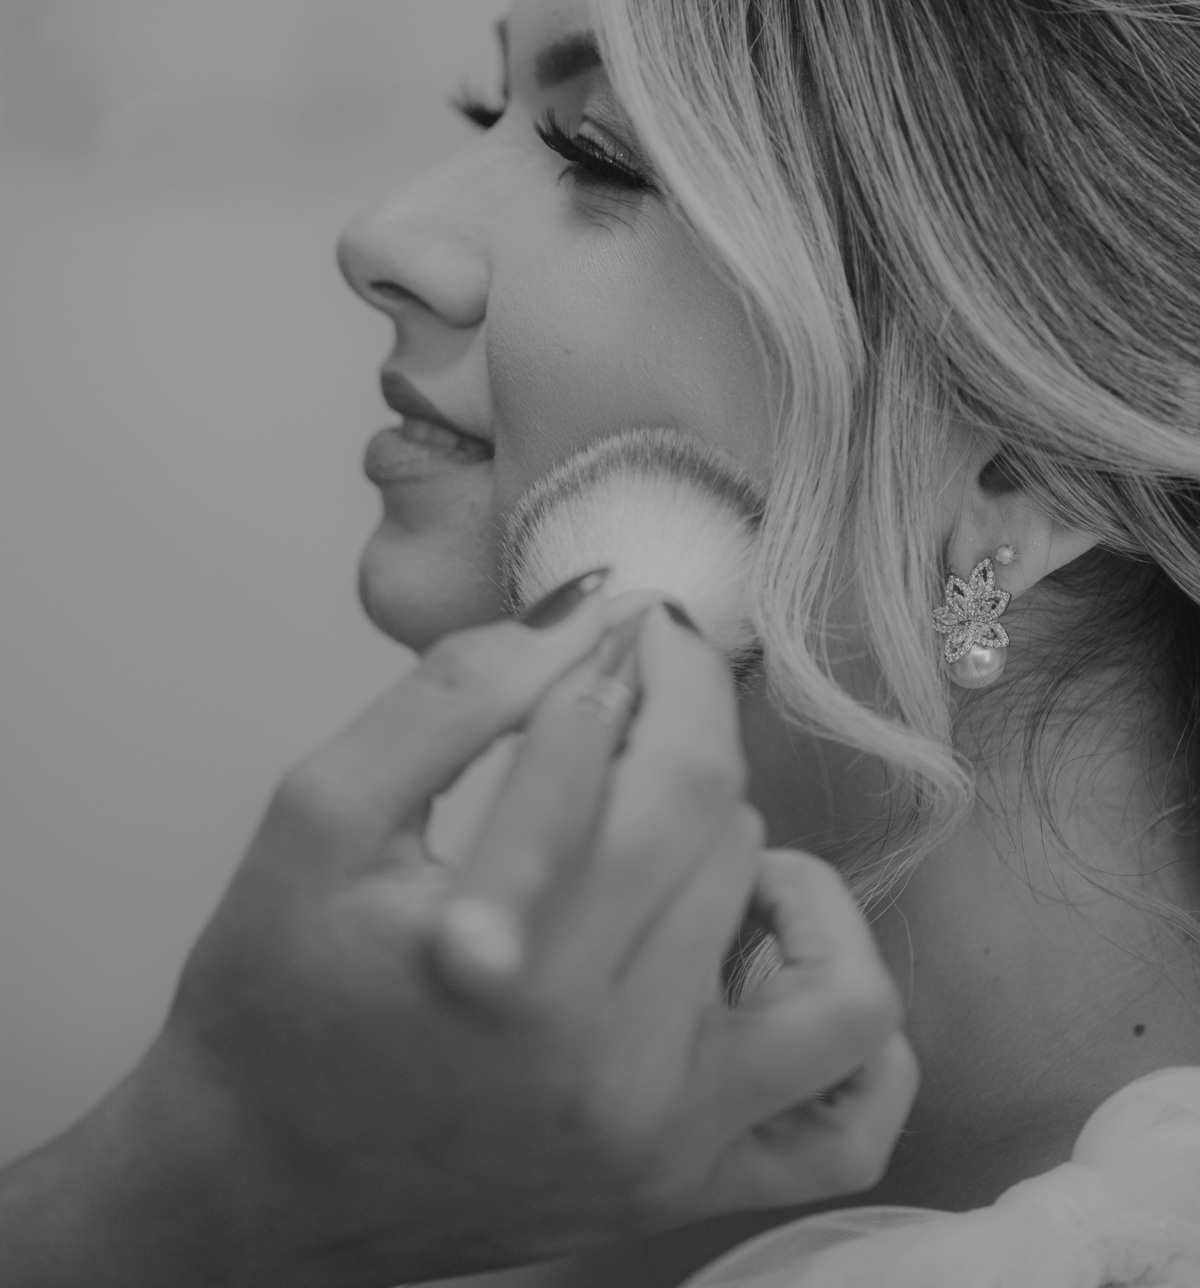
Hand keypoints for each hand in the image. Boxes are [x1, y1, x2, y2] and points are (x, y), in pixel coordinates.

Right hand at [0, 588, 916, 1287]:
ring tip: (667, 827)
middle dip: (685, 726)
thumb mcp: (321, 811)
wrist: (255, 1183)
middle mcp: (609, 1061)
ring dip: (749, 847)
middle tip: (625, 699)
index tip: (625, 619)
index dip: (648, 656)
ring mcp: (667, 1137)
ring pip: (810, 943)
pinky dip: (833, 1005)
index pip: (652, 758)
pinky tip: (753, 945)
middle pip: (725, 828)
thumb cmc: (274, 992)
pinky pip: (855, 1108)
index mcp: (510, 964)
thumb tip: (595, 610)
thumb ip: (455, 695)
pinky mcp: (691, 1186)